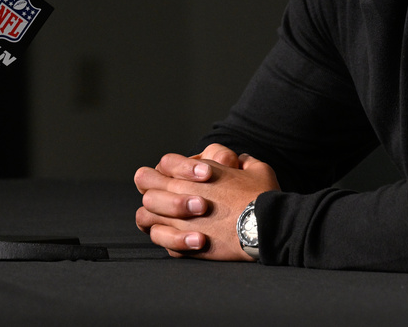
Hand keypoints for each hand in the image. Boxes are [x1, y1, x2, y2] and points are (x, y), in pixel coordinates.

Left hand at [135, 143, 278, 260]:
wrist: (263, 226)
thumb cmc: (261, 196)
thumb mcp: (256, 169)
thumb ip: (243, 163)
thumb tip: (240, 163)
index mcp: (194, 171)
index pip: (166, 163)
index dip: (175, 169)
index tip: (196, 180)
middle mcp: (179, 192)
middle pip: (144, 183)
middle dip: (155, 189)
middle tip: (175, 200)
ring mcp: (177, 220)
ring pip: (144, 215)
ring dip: (157, 218)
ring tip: (180, 224)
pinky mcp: (183, 245)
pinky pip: (161, 242)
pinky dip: (171, 242)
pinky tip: (194, 241)